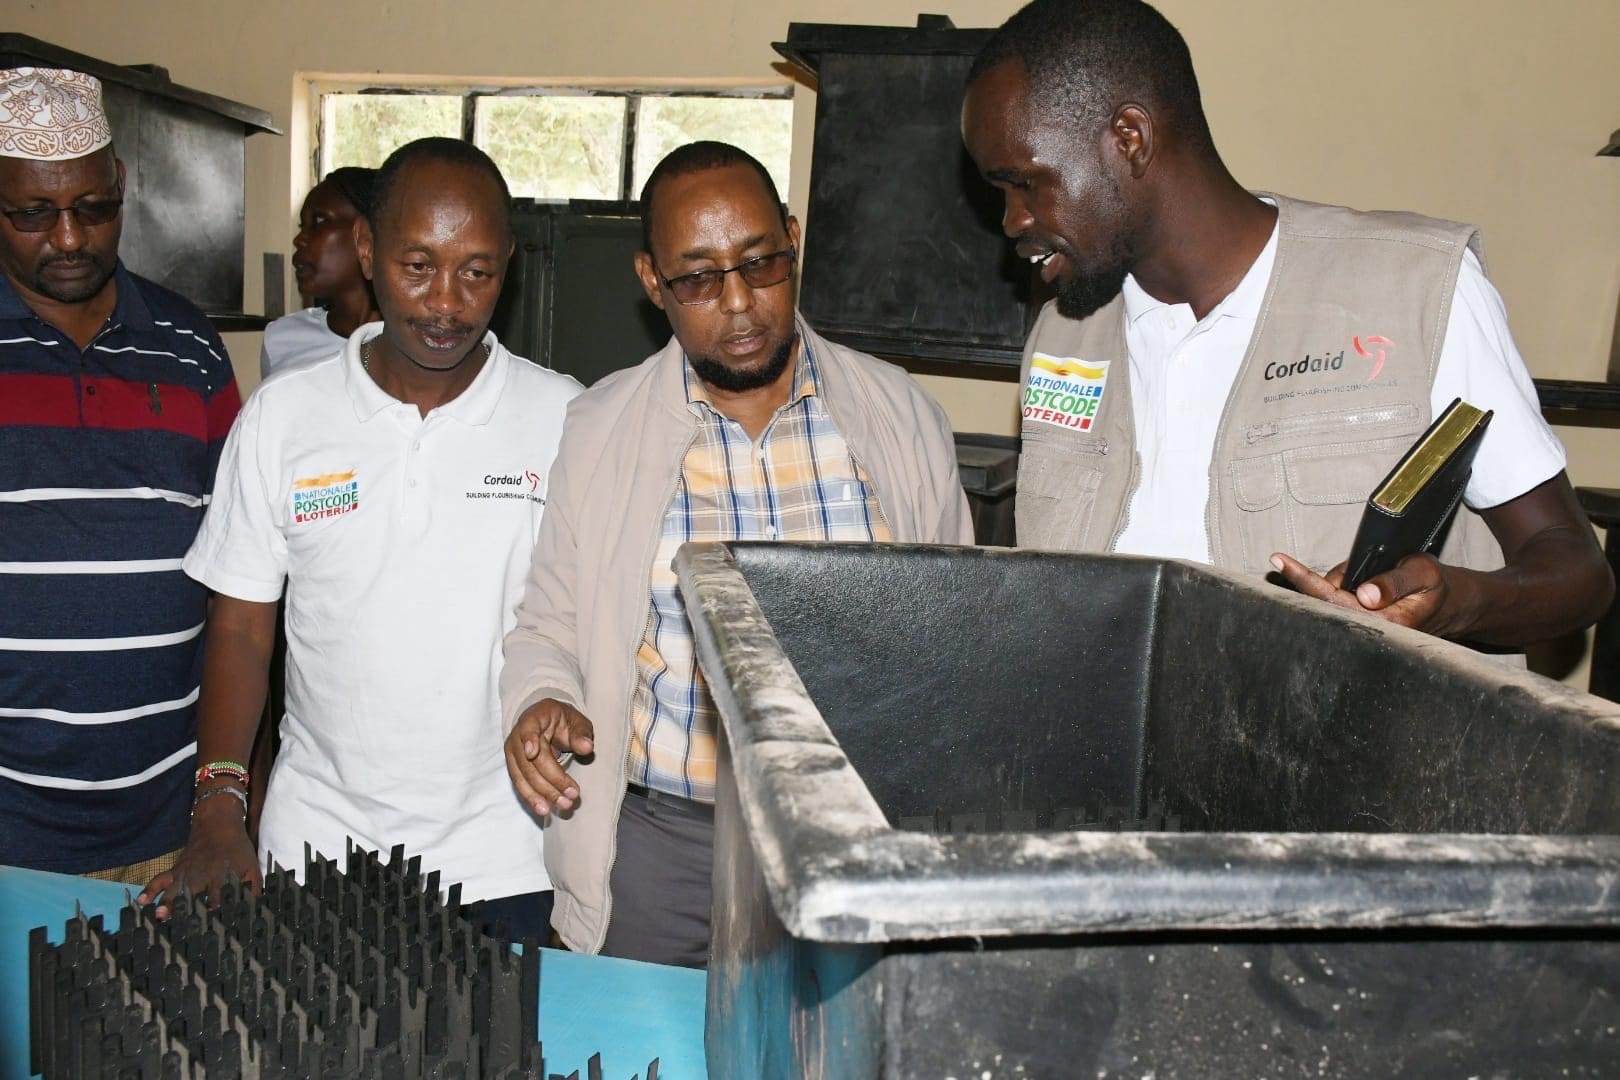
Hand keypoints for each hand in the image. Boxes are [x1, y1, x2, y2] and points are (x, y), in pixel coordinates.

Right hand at [136, 791, 260, 917]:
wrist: (218, 824)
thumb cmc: (237, 849)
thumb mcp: (251, 867)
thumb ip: (254, 888)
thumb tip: (257, 909)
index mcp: (220, 878)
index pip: (218, 898)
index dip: (215, 912)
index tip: (211, 926)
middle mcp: (200, 878)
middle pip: (192, 897)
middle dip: (186, 912)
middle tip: (180, 928)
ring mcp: (185, 874)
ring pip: (173, 890)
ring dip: (167, 903)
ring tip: (159, 916)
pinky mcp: (175, 870)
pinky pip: (159, 880)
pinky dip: (149, 890)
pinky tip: (140, 902)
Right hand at [505, 698, 594, 815]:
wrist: (547, 723)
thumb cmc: (563, 721)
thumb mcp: (577, 721)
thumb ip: (581, 733)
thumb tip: (586, 747)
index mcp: (534, 717)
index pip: (528, 727)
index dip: (529, 739)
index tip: (532, 753)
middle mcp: (518, 735)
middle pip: (531, 760)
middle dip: (551, 779)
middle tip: (572, 794)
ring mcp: (513, 753)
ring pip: (523, 776)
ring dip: (541, 793)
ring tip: (561, 805)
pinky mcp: (514, 768)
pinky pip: (521, 784)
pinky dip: (533, 798)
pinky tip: (544, 809)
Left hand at [1269, 550, 1465, 636]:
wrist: (1447, 605)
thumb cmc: (1434, 586)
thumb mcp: (1423, 573)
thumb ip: (1395, 582)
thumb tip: (1364, 594)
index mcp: (1386, 622)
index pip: (1333, 601)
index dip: (1304, 580)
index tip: (1279, 560)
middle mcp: (1368, 631)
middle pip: (1321, 602)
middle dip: (1313, 580)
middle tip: (1308, 563)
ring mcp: (1359, 630)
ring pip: (1326, 599)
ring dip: (1332, 582)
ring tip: (1367, 576)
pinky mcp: (1354, 625)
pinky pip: (1332, 602)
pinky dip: (1334, 588)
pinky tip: (1358, 587)